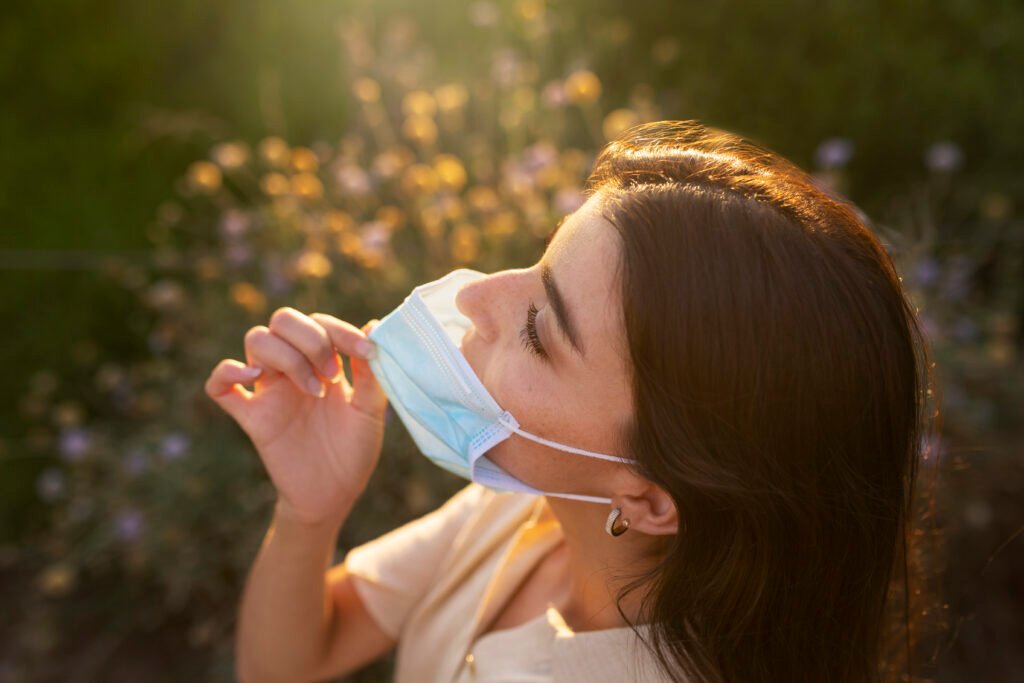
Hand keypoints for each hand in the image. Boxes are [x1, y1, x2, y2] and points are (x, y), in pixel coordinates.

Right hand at [205, 308, 387, 525]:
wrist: (334, 494)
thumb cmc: (354, 449)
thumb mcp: (370, 410)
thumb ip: (371, 372)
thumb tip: (374, 325)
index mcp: (322, 361)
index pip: (319, 322)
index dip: (340, 330)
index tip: (365, 353)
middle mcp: (293, 368)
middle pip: (283, 320)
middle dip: (311, 339)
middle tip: (333, 375)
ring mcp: (269, 390)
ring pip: (256, 340)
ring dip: (287, 356)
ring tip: (314, 390)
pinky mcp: (251, 417)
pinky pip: (218, 386)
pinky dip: (227, 373)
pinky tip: (253, 378)